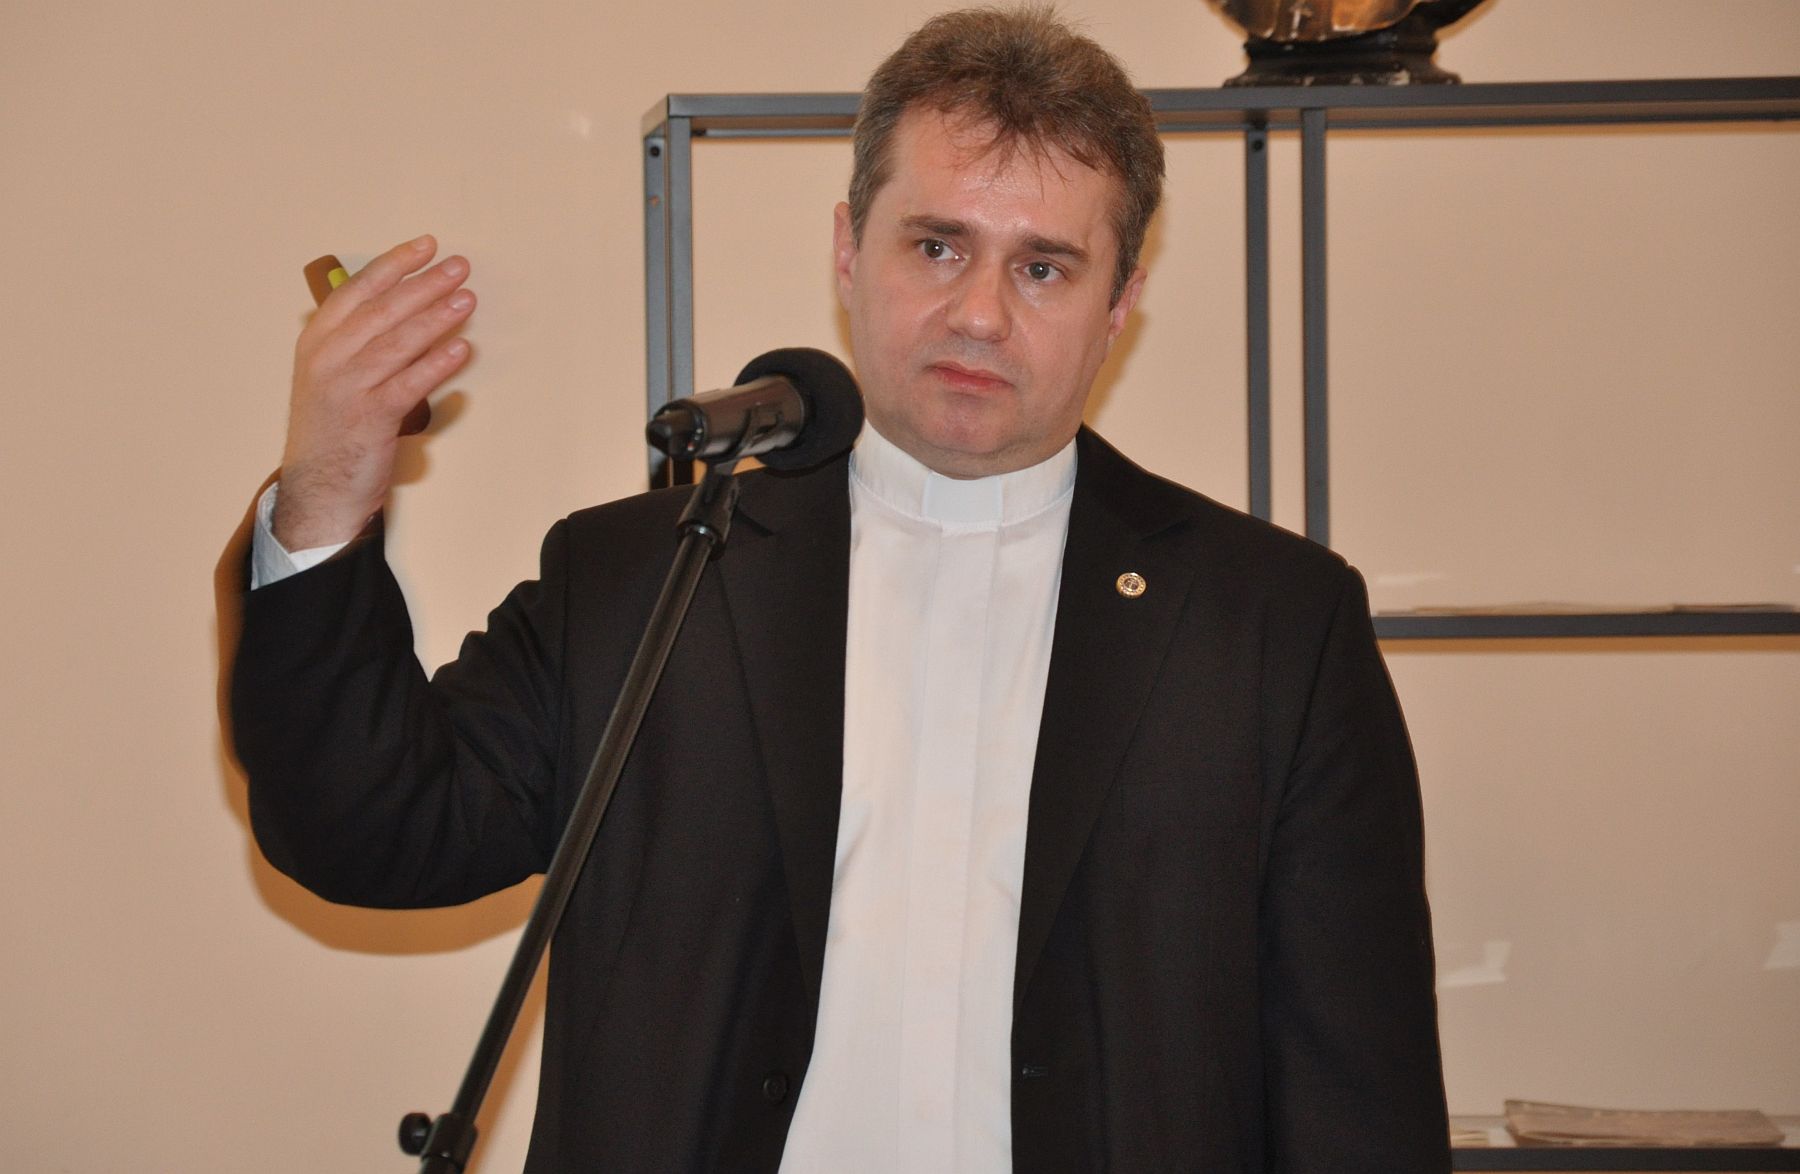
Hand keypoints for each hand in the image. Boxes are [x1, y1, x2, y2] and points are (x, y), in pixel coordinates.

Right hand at [273, 234, 474, 549]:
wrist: (318, 488)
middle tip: (459, 267)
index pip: (357, 290)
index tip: (425, 246)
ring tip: (467, 299)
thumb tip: (405, 307)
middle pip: (383, 310)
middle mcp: (327, 359)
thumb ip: (357, 341)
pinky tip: (461, 350)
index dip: (394, 265)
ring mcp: (347, 387)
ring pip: (398, 342)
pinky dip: (437, 364)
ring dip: (436, 318)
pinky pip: (409, 383)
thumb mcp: (330, 376)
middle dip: (424, 284)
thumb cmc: (332, 429)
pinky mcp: (370, 418)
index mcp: (316, 341)